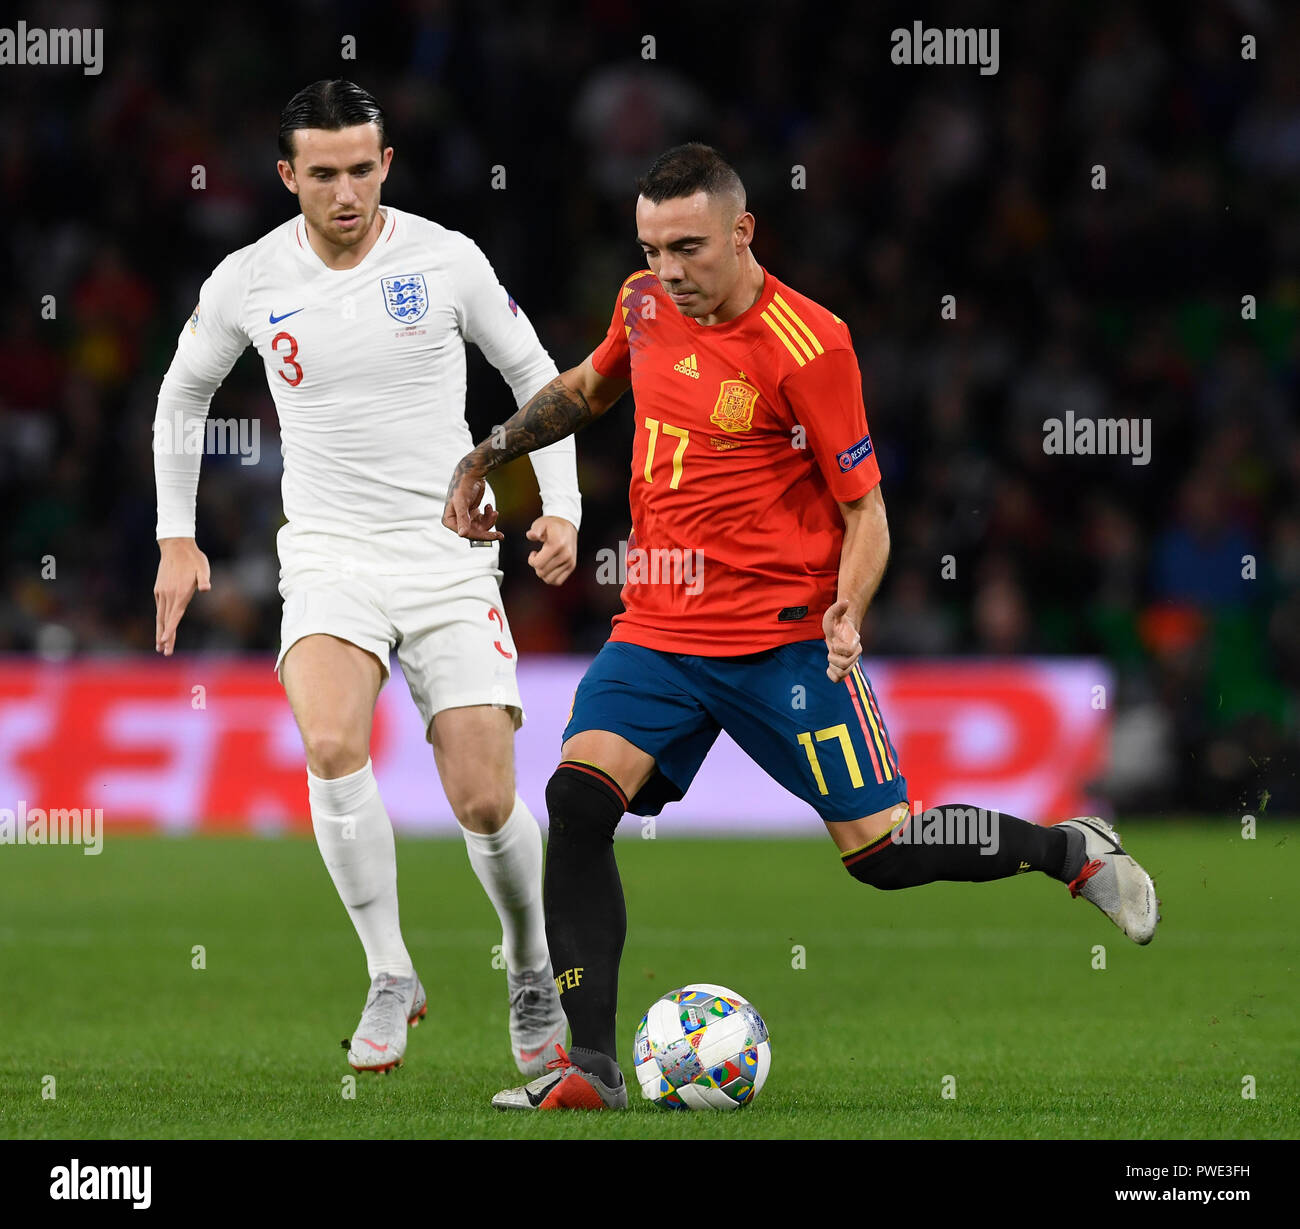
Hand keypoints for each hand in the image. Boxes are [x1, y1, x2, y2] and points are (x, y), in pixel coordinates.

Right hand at [154, 538, 210, 655]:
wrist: (175, 546)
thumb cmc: (193, 558)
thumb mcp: (203, 567)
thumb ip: (204, 579)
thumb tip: (206, 588)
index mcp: (180, 593)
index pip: (174, 615)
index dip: (170, 629)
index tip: (166, 641)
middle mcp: (168, 595)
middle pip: (166, 620)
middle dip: (165, 637)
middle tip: (165, 652)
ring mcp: (162, 592)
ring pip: (160, 616)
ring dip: (160, 631)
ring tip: (159, 645)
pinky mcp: (159, 589)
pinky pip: (160, 608)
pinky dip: (160, 619)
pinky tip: (161, 626)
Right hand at [442, 459, 502, 540]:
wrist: (471, 473)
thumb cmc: (463, 485)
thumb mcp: (462, 503)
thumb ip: (462, 519)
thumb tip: (462, 535)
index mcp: (449, 520)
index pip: (467, 534)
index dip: (481, 536)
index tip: (494, 536)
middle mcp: (456, 520)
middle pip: (474, 532)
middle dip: (487, 529)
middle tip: (500, 535)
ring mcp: (465, 517)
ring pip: (480, 527)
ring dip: (489, 520)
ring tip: (494, 512)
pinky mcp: (473, 513)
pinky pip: (483, 520)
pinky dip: (488, 515)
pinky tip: (489, 506)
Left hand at [526, 516, 577, 584]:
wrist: (567, 526)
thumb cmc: (552, 526)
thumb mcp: (541, 524)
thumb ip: (535, 530)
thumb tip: (530, 535)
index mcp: (557, 545)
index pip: (538, 564)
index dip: (531, 560)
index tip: (534, 552)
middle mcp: (565, 555)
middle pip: (542, 572)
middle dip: (536, 566)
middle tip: (539, 556)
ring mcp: (569, 562)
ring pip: (549, 579)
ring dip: (543, 573)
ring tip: (545, 562)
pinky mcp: (572, 566)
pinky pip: (558, 581)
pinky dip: (550, 578)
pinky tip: (549, 568)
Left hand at [822, 599, 861, 682]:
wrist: (839, 630)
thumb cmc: (836, 622)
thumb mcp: (833, 613)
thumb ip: (838, 608)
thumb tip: (845, 601)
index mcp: (854, 641)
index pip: (851, 651)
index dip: (839, 649)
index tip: (834, 642)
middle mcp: (855, 653)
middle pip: (847, 665)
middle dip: (834, 659)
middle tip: (830, 651)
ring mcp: (850, 661)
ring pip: (844, 674)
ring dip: (833, 668)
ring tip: (830, 659)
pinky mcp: (844, 667)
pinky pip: (839, 679)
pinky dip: (832, 676)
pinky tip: (828, 667)